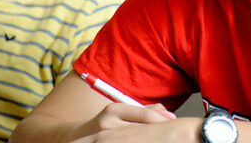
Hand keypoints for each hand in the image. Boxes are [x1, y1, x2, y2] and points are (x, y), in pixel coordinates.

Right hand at [70, 105, 196, 142]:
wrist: (74, 136)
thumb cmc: (106, 124)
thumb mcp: (122, 113)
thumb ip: (144, 111)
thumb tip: (167, 113)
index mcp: (114, 110)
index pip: (144, 115)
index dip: (162, 120)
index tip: (175, 123)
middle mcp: (107, 122)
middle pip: (141, 130)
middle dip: (159, 132)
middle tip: (176, 134)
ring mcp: (102, 136)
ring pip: (135, 138)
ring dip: (152, 139)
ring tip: (164, 139)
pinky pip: (125, 142)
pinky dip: (141, 142)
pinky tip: (150, 142)